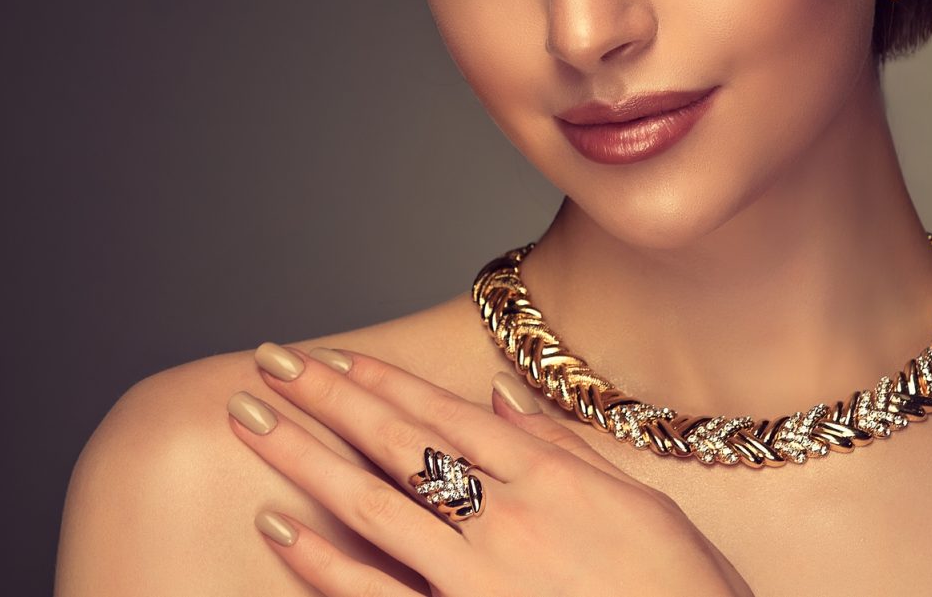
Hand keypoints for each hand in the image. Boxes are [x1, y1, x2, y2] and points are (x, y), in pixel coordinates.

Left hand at [226, 343, 754, 596]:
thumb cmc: (681, 593)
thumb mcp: (643, 507)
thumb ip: (563, 449)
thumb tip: (500, 398)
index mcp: (553, 480)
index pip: (446, 414)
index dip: (383, 382)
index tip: (332, 358)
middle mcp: (508, 519)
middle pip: (397, 442)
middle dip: (326, 397)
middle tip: (270, 361)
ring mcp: (478, 579)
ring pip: (373, 502)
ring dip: (305, 455)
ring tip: (251, 418)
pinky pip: (376, 592)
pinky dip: (321, 560)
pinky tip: (275, 525)